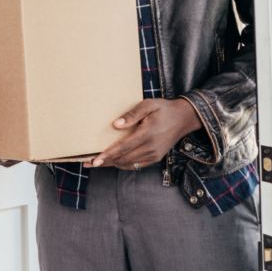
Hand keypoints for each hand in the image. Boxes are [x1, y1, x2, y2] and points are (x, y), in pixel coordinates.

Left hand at [83, 98, 202, 170]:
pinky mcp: (155, 158)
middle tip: (88, 162)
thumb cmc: (164, 109)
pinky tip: (113, 161)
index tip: (94, 161)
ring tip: (97, 162)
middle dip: (104, 162)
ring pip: (128, 164)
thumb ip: (131, 115)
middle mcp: (150, 148)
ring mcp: (153, 155)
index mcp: (147, 134)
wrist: (184, 119)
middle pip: (122, 159)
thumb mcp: (148, 105)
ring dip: (112, 164)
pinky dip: (123, 164)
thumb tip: (115, 125)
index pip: (122, 148)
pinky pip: (136, 165)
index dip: (107, 155)